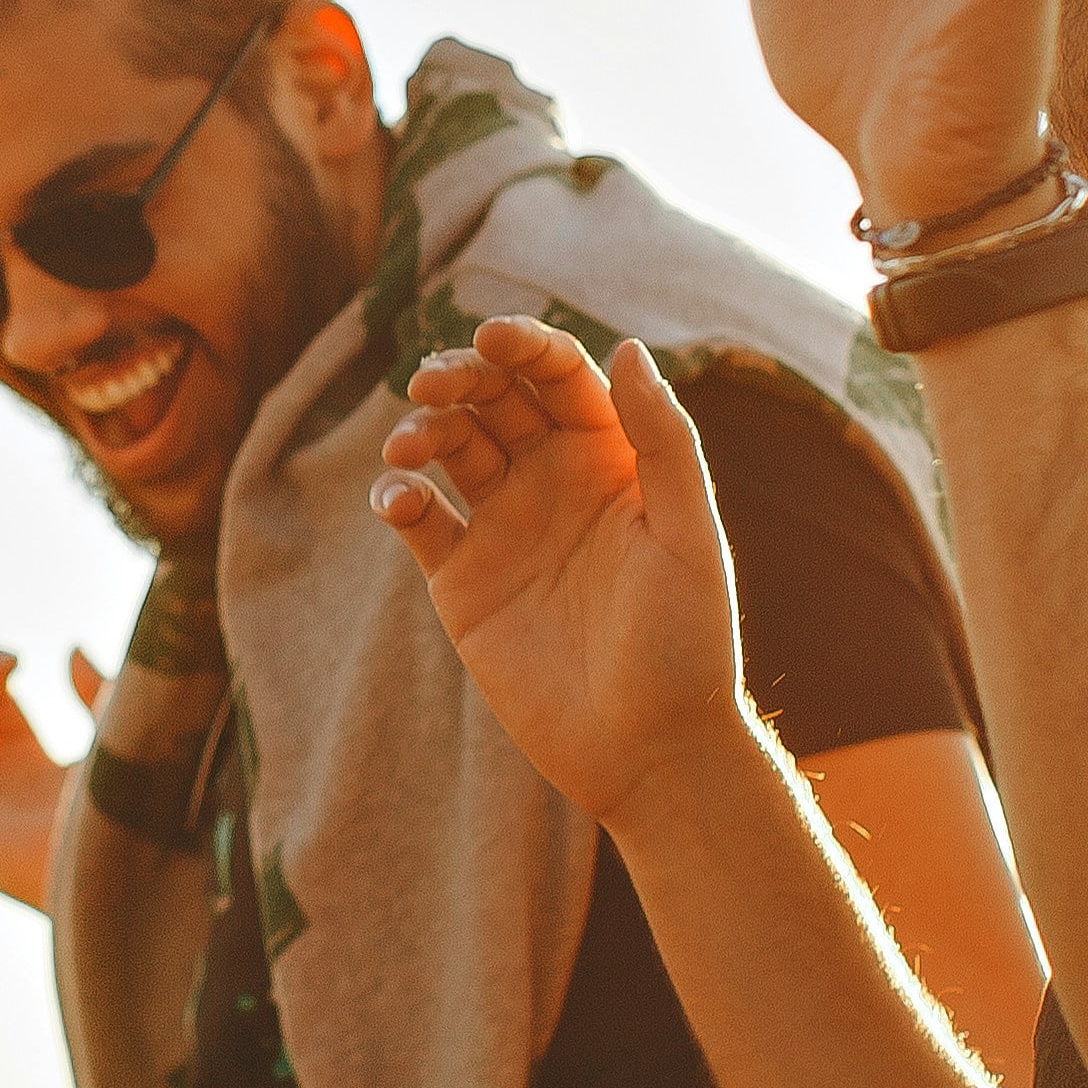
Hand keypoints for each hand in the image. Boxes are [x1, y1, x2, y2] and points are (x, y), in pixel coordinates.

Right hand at [373, 326, 751, 825]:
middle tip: (432, 382)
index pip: (560, 377)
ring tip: (409, 445)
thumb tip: (628, 347)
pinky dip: (397, 497)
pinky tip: (399, 500)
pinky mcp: (462, 580)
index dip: (525, 345)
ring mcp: (505, 528)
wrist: (648, 750)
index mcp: (612, 459)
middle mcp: (554, 482)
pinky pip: (418, 519)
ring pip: (449, 448)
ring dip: (422, 429)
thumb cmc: (688, 644)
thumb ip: (663, 440)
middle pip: (494, 398)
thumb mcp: (689, 535)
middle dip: (459, 376)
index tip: (491, 338)